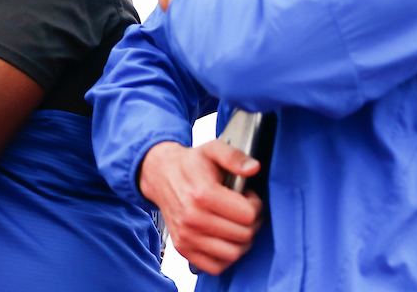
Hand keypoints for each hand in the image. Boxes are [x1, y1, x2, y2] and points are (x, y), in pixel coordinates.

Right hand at [139, 140, 262, 274]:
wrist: (161, 174)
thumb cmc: (190, 164)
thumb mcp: (212, 149)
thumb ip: (235, 157)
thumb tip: (253, 168)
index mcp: (203, 194)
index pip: (247, 215)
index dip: (255, 205)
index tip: (248, 197)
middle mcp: (193, 218)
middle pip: (243, 235)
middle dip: (252, 223)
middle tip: (245, 210)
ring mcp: (187, 236)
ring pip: (232, 253)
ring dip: (242, 241)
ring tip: (237, 224)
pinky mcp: (183, 248)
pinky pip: (215, 267)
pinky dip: (226, 257)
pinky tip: (226, 239)